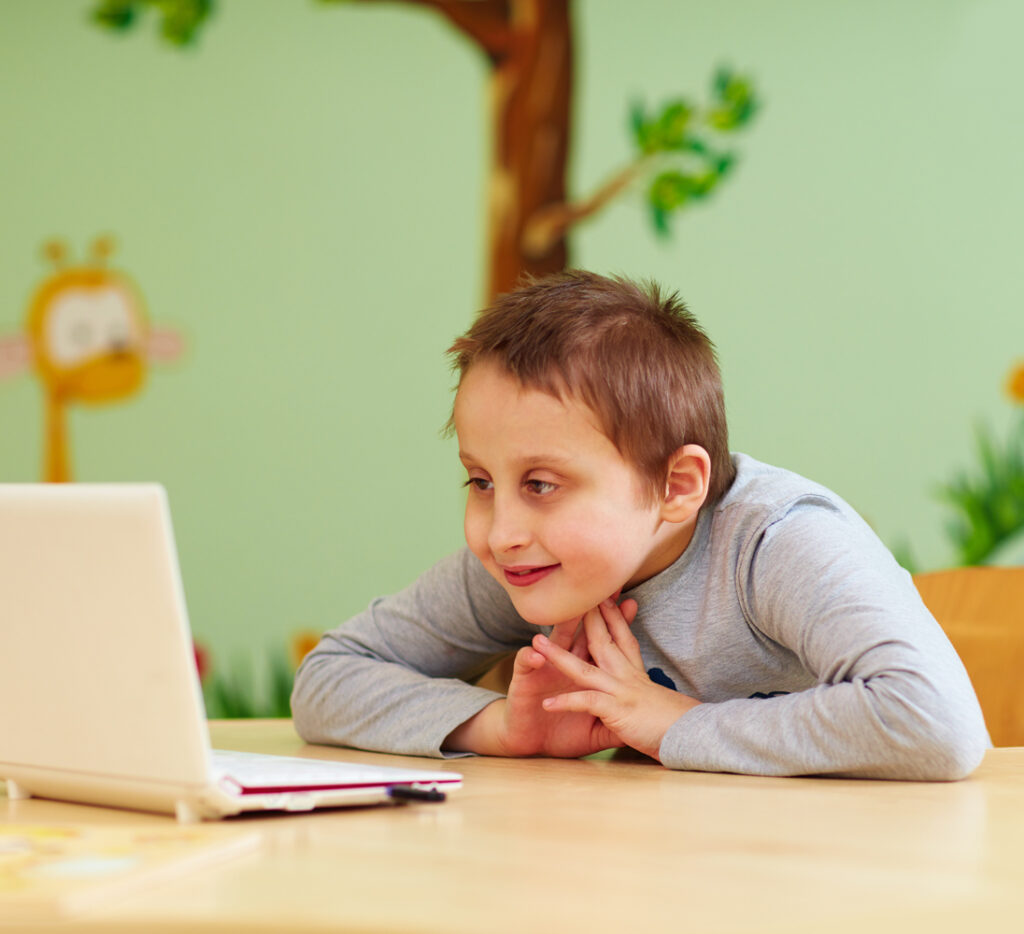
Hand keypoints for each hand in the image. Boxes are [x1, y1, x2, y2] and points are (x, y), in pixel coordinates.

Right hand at [442, 598, 638, 757]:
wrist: (529, 743)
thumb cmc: (563, 732)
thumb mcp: (596, 730)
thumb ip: (617, 722)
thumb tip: (646, 722)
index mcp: (586, 671)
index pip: (603, 642)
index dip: (616, 624)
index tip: (632, 603)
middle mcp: (566, 663)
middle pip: (581, 632)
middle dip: (592, 611)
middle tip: (603, 589)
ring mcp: (545, 668)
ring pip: (554, 641)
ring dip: (562, 627)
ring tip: (571, 610)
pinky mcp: (524, 680)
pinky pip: (526, 663)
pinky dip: (531, 657)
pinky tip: (536, 652)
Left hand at [532, 599, 700, 759]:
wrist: (697, 737)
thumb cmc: (682, 725)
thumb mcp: (664, 703)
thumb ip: (652, 694)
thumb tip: (653, 695)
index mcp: (638, 674)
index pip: (624, 638)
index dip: (613, 616)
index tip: (604, 596)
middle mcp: (628, 677)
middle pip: (602, 640)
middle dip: (583, 619)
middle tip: (566, 598)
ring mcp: (621, 691)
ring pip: (584, 668)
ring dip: (558, 655)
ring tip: (537, 643)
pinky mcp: (617, 710)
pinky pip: (586, 702)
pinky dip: (566, 702)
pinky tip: (547, 704)